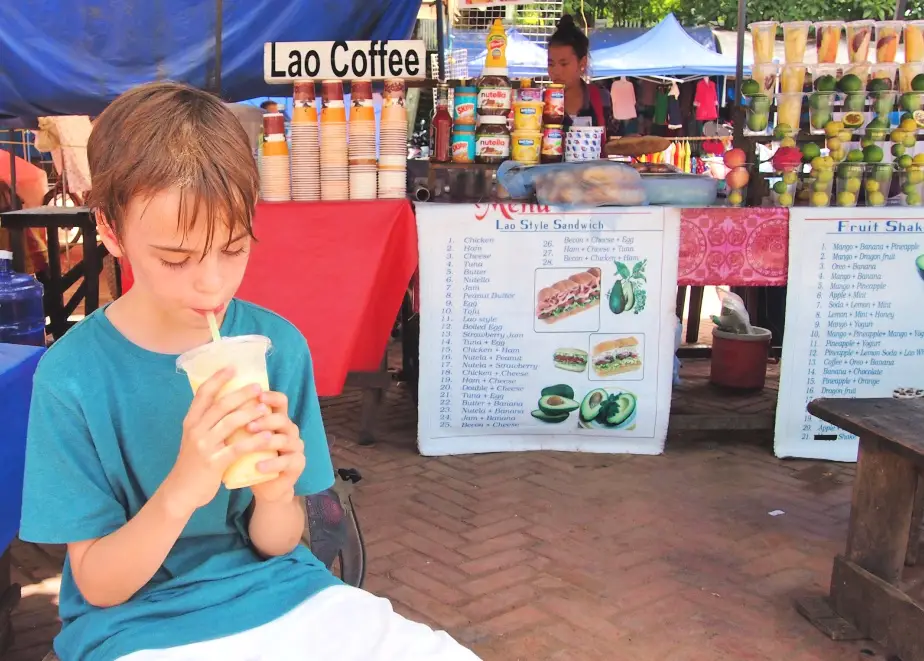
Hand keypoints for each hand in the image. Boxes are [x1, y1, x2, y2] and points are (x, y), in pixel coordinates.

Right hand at [164, 368, 272, 514]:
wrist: (181, 492)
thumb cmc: (193, 463)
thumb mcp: (195, 438)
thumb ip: (208, 422)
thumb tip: (230, 402)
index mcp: (190, 421)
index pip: (203, 394)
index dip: (217, 379)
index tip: (232, 367)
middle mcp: (195, 430)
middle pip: (220, 405)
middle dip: (241, 394)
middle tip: (258, 387)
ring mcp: (204, 446)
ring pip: (230, 423)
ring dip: (250, 413)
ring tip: (266, 408)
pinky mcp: (214, 463)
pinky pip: (237, 448)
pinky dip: (254, 441)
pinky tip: (268, 436)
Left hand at [247, 391, 305, 503]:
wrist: (265, 486)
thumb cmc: (250, 458)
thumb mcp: (243, 437)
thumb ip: (236, 421)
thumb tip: (214, 400)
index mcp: (278, 419)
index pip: (280, 401)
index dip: (271, 396)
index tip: (257, 394)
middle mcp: (290, 430)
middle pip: (282, 419)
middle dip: (265, 421)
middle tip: (248, 426)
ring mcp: (296, 447)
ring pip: (285, 440)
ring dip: (267, 442)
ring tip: (250, 446)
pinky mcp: (298, 464)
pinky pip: (287, 462)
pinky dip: (271, 464)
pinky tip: (258, 467)